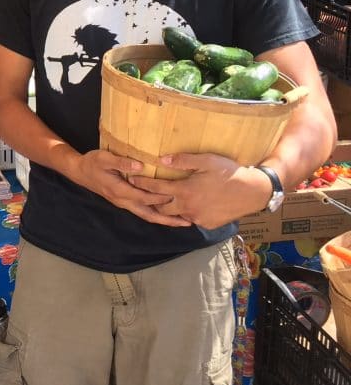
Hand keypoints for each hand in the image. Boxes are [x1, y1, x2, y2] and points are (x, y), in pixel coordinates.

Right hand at [67, 149, 191, 226]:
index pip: (145, 197)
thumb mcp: (104, 158)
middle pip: (149, 214)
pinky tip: (166, 214)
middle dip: (168, 220)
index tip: (179, 196)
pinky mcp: (124, 201)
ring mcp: (123, 203)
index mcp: (120, 191)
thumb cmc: (92, 163)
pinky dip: (156, 214)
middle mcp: (123, 201)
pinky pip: (143, 211)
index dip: (162, 198)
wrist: (80, 171)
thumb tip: (140, 167)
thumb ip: (122, 163)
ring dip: (164, 220)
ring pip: (146, 215)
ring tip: (182, 223)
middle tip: (188, 223)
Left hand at [128, 153, 272, 228]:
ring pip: (175, 215)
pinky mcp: (207, 224)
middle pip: (160, 206)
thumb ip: (183, 160)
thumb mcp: (206, 161)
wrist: (253, 192)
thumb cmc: (230, 172)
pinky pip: (190, 220)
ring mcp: (197, 218)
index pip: (156, 188)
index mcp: (185, 191)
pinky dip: (185, 214)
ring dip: (168, 208)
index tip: (131, 179)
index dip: (142, 183)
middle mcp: (188, 207)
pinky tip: (184, 207)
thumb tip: (161, 159)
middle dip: (150, 200)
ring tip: (160, 201)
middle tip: (142, 193)